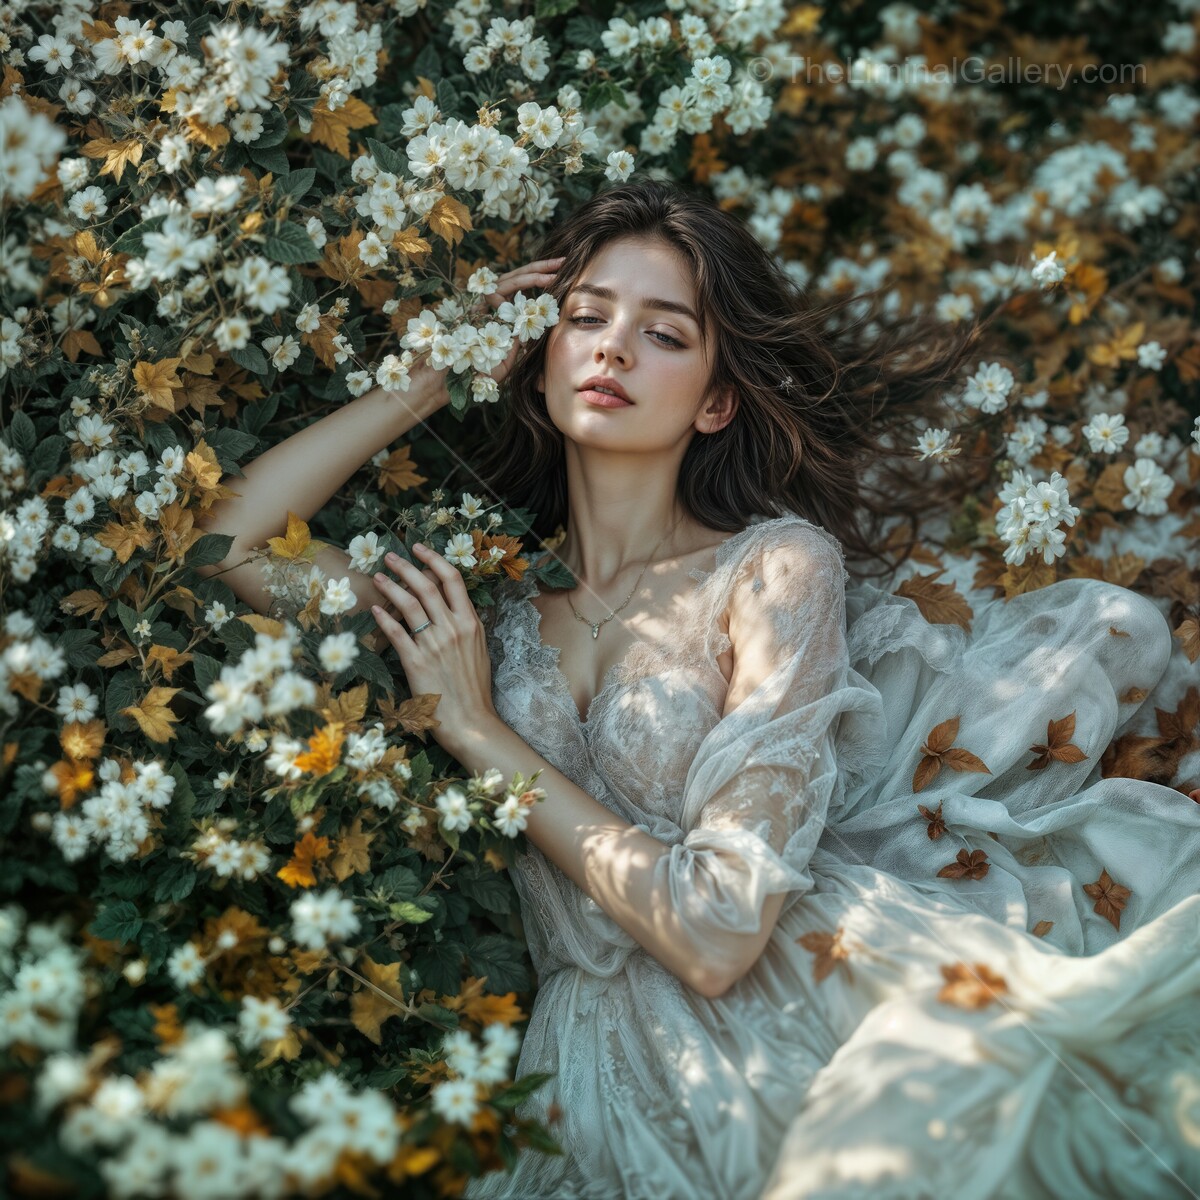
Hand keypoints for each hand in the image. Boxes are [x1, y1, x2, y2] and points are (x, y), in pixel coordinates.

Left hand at [369, 542, 497, 753]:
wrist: (471, 720)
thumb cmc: (475, 689)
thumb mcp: (479, 650)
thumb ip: (466, 627)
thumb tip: (452, 609)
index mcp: (471, 623)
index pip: (453, 580)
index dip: (434, 560)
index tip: (419, 549)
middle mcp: (453, 628)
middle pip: (427, 586)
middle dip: (406, 567)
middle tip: (390, 556)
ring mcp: (434, 644)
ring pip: (409, 605)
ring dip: (391, 587)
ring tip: (379, 577)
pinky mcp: (416, 661)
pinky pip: (396, 633)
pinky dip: (384, 618)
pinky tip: (374, 609)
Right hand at [480, 255, 565, 387]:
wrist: (455, 377)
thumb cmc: (480, 372)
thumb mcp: (509, 357)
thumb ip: (521, 340)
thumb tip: (537, 325)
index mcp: (500, 312)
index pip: (521, 290)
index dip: (539, 281)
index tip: (561, 275)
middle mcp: (491, 303)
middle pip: (517, 278)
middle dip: (541, 268)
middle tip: (563, 261)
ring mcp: (484, 301)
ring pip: (511, 278)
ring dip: (535, 273)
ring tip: (556, 271)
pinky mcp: (479, 303)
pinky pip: (502, 288)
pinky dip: (522, 284)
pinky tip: (542, 282)